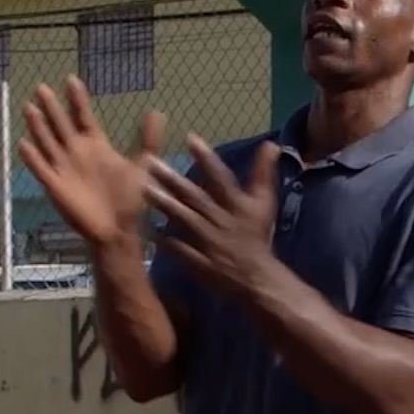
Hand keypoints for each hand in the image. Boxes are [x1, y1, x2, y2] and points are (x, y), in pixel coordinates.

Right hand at [17, 75, 158, 249]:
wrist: (119, 229)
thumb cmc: (130, 198)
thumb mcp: (141, 164)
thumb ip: (148, 138)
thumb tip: (157, 111)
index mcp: (95, 145)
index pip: (83, 116)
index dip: (77, 99)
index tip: (71, 79)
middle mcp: (76, 152)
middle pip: (61, 124)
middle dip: (52, 107)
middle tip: (42, 86)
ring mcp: (64, 168)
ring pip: (47, 142)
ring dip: (38, 126)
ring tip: (29, 107)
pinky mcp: (56, 186)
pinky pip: (41, 169)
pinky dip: (32, 158)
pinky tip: (24, 143)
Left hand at [142, 134, 284, 294]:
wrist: (256, 276)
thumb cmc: (258, 235)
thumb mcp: (265, 202)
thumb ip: (264, 172)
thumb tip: (271, 143)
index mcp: (235, 205)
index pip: (220, 177)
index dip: (206, 158)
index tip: (190, 138)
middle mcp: (219, 219)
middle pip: (194, 196)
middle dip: (172, 179)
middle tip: (150, 161)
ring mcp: (207, 240)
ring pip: (183, 219)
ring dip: (164, 204)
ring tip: (143, 188)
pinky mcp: (197, 259)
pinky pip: (177, 248)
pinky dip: (162, 239)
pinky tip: (145, 228)